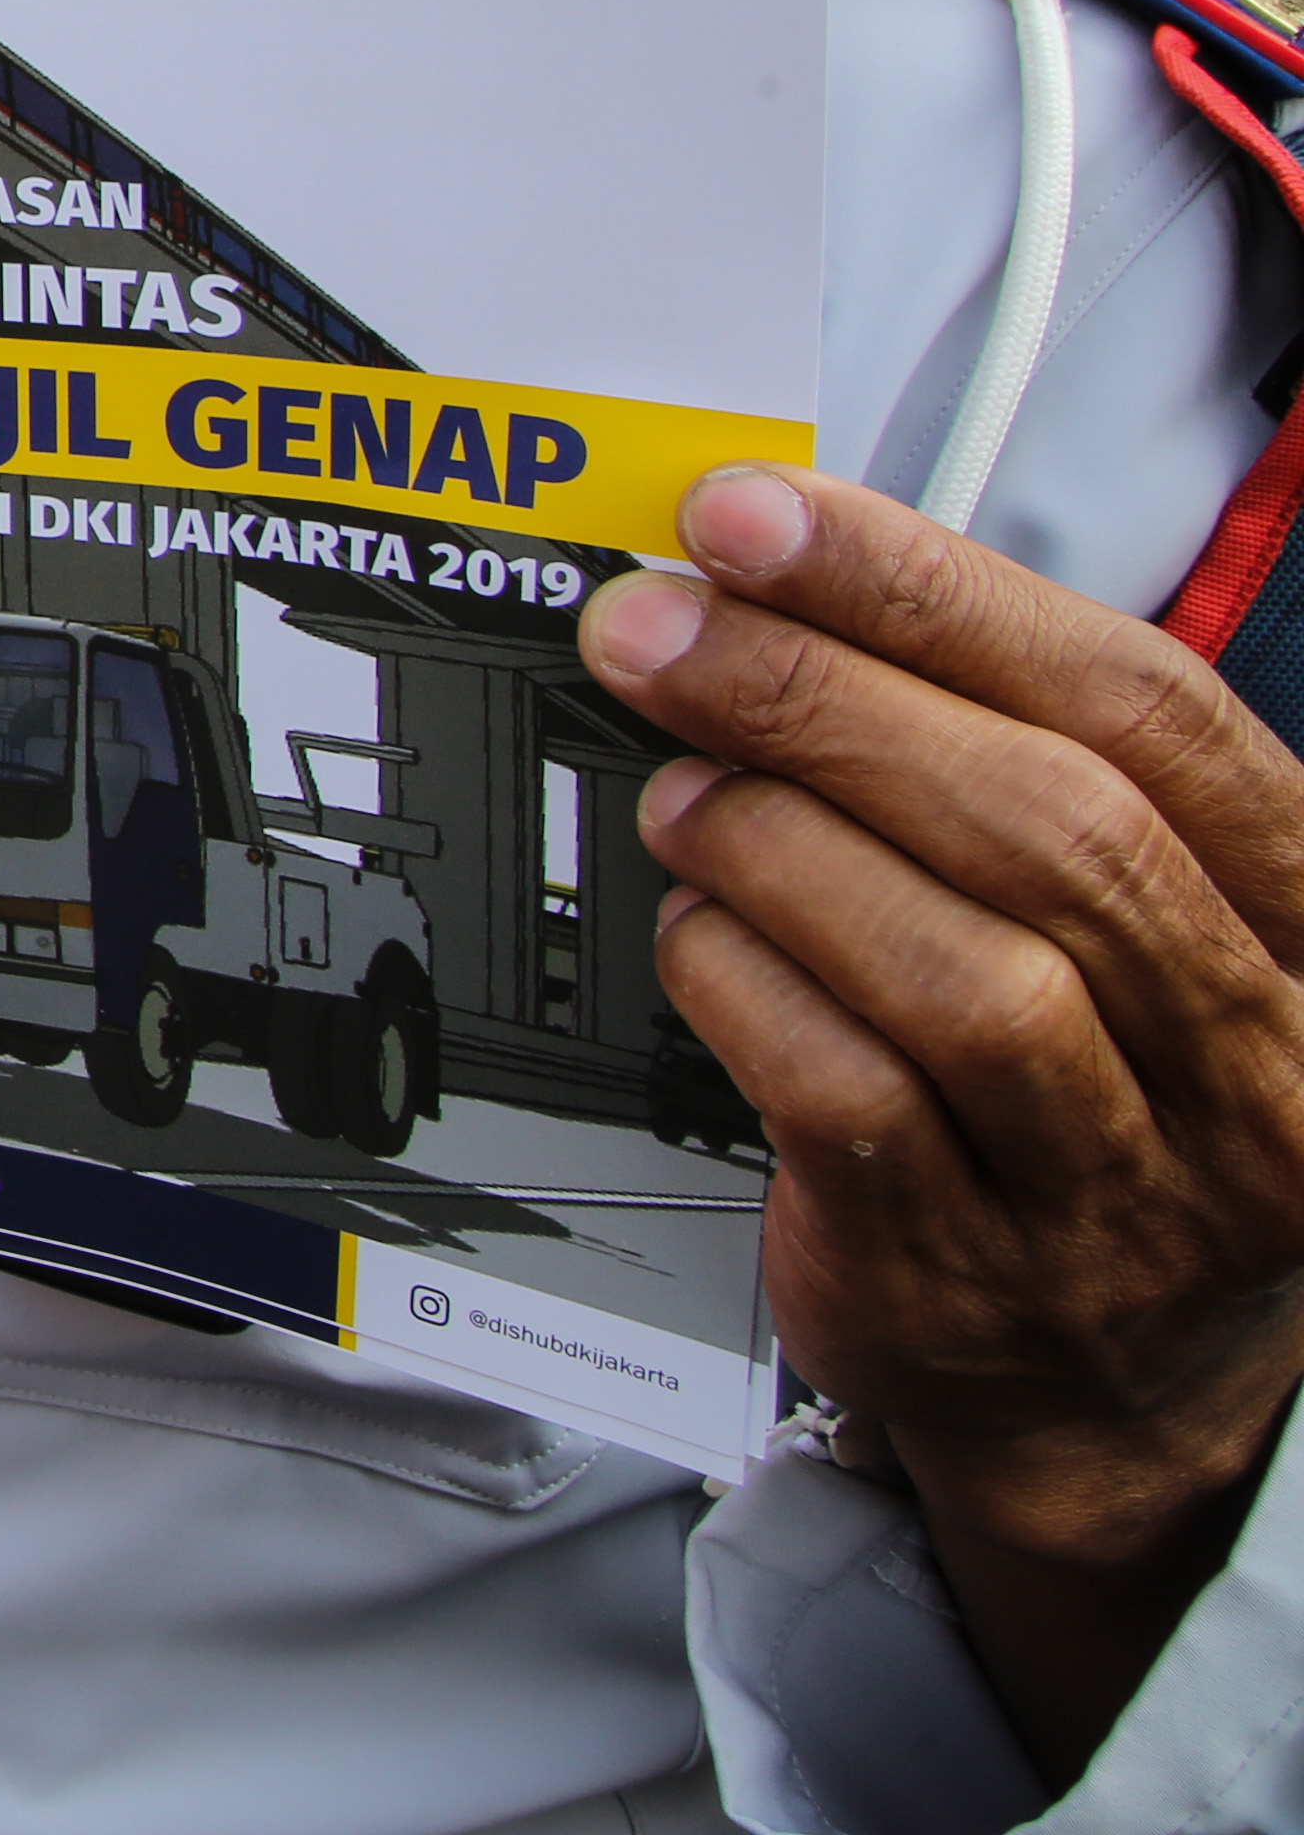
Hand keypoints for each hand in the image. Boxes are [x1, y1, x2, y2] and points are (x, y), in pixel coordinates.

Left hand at [584, 464, 1303, 1774]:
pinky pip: (843, 1099)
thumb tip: (776, 580)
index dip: (934, 591)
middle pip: (1044, 827)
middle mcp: (1251, 1059)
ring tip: (683, 788)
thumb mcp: (1132, 906)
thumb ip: (999, 743)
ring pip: (957, 970)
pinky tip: (696, 930)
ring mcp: (1122, 1186)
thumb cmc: (1106, 1086)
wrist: (1112, 1384)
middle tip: (659, 629)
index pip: (1142, 708)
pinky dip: (740, 983)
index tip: (763, 520)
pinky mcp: (968, 1275)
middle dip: (816, 694)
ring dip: (778, 842)